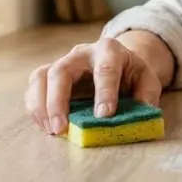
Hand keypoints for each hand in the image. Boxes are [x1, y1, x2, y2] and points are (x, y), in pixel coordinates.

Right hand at [24, 37, 162, 135]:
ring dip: (41, 106)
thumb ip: (147, 93)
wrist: (117, 62)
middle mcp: (81, 53)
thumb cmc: (131, 73)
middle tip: (61, 128)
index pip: (105, 69)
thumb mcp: (147, 78)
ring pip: (41, 76)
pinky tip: (45, 126)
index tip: (104, 115)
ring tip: (52, 130)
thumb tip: (144, 112)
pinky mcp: (50, 75)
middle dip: (58, 101)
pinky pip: (34, 87)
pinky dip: (35, 108)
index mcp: (109, 50)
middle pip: (61, 70)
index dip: (104, 92)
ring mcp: (62, 62)